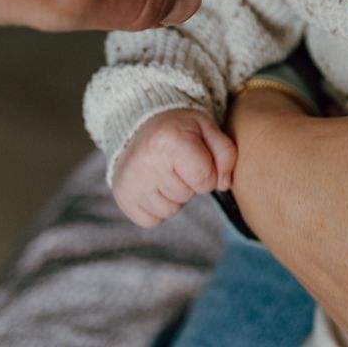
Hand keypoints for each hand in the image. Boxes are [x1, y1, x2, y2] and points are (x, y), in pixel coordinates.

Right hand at [112, 108, 235, 227]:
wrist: (141, 126)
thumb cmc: (180, 129)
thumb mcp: (208, 129)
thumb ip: (225, 154)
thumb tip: (224, 184)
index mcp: (170, 141)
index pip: (205, 180)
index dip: (208, 174)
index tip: (198, 159)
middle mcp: (146, 162)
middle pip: (186, 196)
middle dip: (189, 183)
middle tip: (178, 163)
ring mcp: (130, 181)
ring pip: (169, 211)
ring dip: (173, 196)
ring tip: (165, 172)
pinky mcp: (122, 196)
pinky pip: (151, 221)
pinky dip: (157, 208)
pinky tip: (154, 185)